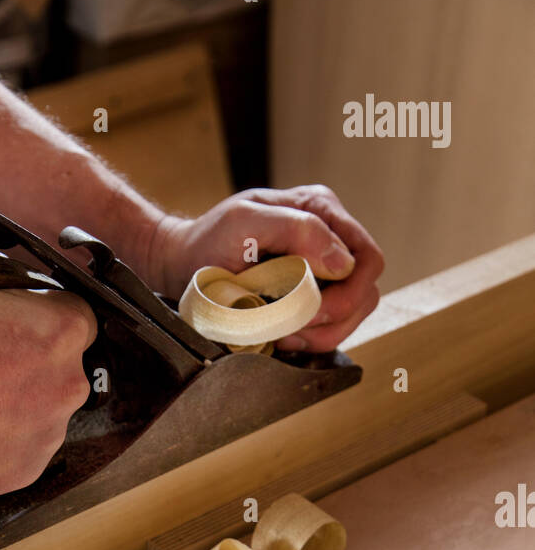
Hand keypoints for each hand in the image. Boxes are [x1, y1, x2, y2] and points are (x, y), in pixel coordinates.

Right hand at [0, 247, 96, 506]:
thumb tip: (6, 281)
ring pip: (41, 412)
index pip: (75, 314)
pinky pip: (19, 450)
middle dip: (30, 361)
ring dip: (14, 403)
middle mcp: (69, 386)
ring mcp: (48, 437)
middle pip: (62, 367)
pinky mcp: (24, 474)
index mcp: (64, 329)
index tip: (14, 321)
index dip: (42, 314)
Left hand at [152, 184, 383, 351]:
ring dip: (323, 333)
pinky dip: (311, 338)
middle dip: (335, 318)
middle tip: (296, 328)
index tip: (311, 308)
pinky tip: (284, 334)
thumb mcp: (245, 222)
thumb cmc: (208, 240)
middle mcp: (328, 238)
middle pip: (365, 291)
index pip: (367, 258)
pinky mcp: (307, 297)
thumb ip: (296, 229)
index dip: (349, 292)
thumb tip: (343, 261)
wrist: (182, 264)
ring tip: (287, 333)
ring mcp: (320, 270)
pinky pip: (330, 326)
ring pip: (352, 315)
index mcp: (320, 211)